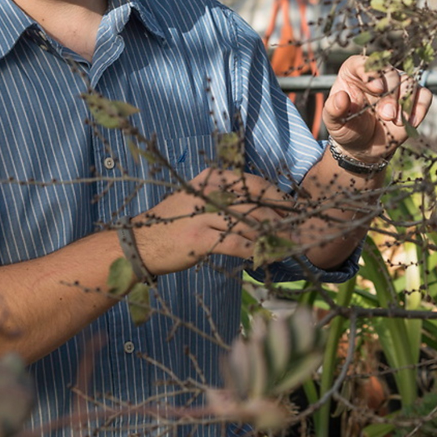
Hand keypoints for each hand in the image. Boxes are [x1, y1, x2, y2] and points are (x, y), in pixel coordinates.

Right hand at [131, 168, 291, 274]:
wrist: (141, 242)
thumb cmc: (174, 222)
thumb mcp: (197, 198)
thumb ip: (225, 198)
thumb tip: (263, 208)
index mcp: (211, 178)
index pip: (253, 184)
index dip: (277, 198)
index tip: (292, 211)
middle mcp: (209, 192)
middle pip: (256, 202)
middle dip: (280, 218)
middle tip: (296, 232)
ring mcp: (205, 215)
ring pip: (251, 222)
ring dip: (273, 237)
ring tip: (287, 247)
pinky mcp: (202, 239)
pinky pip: (239, 244)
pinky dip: (256, 251)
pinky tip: (263, 258)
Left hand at [322, 55, 432, 164]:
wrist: (364, 146)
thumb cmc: (347, 128)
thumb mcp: (334, 122)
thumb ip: (334, 109)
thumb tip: (341, 97)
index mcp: (354, 73)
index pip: (363, 63)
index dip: (371, 72)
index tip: (376, 88)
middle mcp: (378, 75)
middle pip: (390, 72)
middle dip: (391, 94)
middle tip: (386, 115)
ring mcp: (397, 86)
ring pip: (408, 82)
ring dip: (405, 102)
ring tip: (397, 122)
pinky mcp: (412, 99)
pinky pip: (424, 95)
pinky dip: (420, 107)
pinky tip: (411, 122)